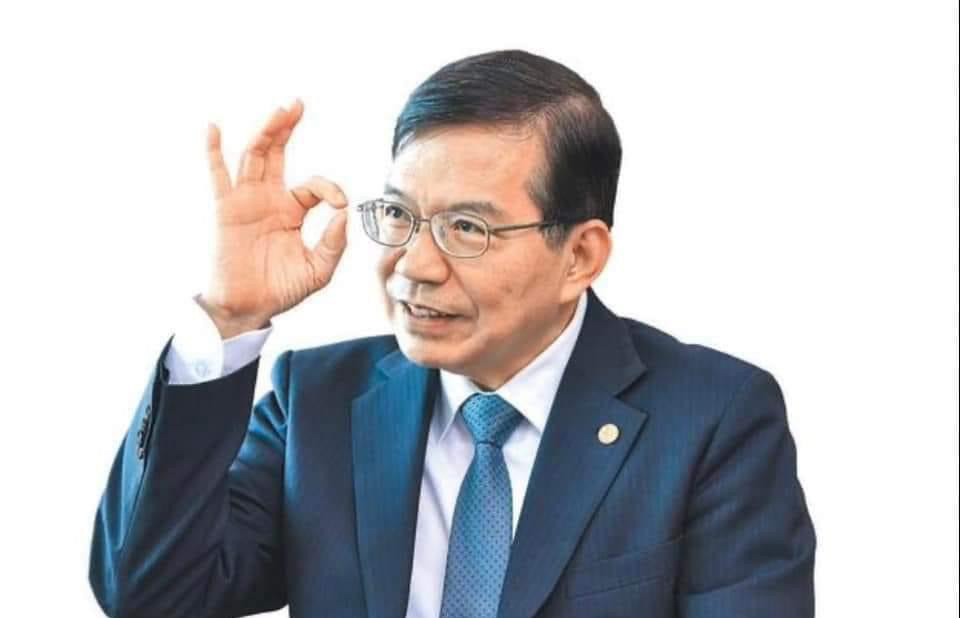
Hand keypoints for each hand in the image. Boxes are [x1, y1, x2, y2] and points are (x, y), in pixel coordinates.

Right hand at [201, 99, 348, 337]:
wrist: (249, 308)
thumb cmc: (282, 289)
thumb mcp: (319, 270)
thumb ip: (334, 243)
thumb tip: (343, 213)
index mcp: (292, 210)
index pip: (313, 185)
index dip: (330, 188)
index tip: (340, 203)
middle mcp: (268, 199)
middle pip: (276, 153)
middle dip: (286, 127)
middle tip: (297, 103)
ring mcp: (245, 201)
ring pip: (254, 157)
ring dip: (266, 132)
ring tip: (280, 110)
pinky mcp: (226, 209)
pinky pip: (217, 175)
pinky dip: (213, 151)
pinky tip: (214, 127)